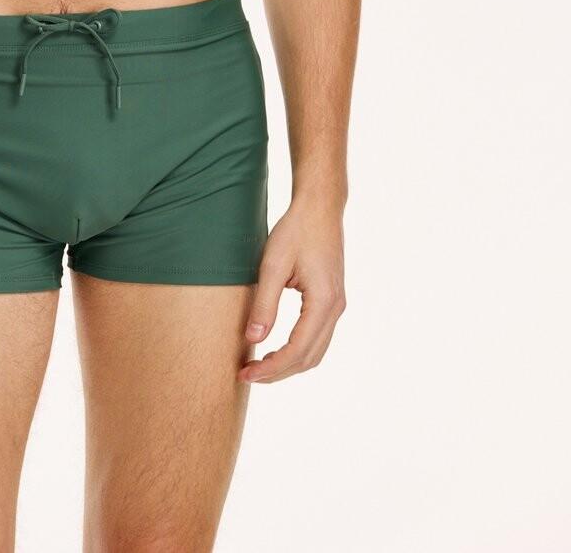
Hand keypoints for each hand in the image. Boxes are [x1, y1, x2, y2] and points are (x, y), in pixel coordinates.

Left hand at [237, 197, 346, 383]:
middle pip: (309, 358)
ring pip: (315, 352)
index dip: (271, 368)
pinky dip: (297, 351)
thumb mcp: (273, 265)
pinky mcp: (332, 301)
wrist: (320, 208)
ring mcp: (337, 305)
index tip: (246, 373)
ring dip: (288, 365)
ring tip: (259, 367)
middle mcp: (336, 308)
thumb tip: (253, 339)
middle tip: (247, 375)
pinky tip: (276, 350)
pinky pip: (317, 338)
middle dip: (278, 372)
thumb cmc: (295, 230)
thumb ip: (264, 303)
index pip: (297, 350)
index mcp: (324, 302)